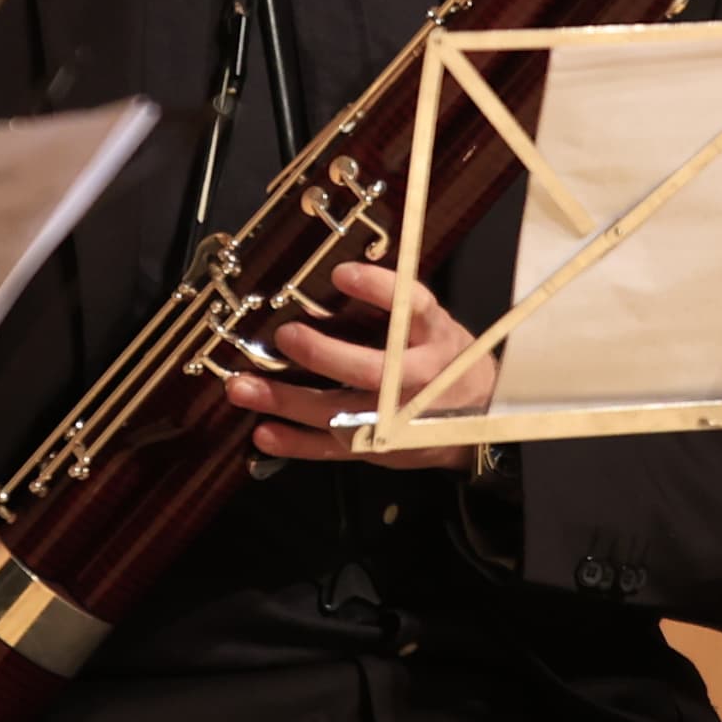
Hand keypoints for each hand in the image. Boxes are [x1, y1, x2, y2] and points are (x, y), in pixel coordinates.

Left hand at [214, 262, 497, 466]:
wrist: (479, 422)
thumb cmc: (445, 362)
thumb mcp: (434, 326)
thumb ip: (395, 308)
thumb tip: (334, 274)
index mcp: (433, 337)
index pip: (412, 307)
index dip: (379, 290)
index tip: (342, 273)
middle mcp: (418, 378)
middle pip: (373, 370)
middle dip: (324, 354)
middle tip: (285, 335)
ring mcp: (397, 418)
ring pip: (341, 412)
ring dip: (288, 401)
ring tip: (243, 387)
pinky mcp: (380, 446)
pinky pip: (334, 448)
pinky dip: (296, 443)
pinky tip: (264, 433)